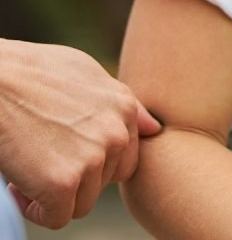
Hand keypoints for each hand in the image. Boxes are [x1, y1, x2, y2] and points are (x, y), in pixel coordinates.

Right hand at [0, 39, 161, 228]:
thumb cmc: (33, 72)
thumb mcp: (89, 75)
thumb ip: (123, 104)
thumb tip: (154, 128)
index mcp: (125, 107)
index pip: (125, 157)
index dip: (93, 162)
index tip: (63, 151)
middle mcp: (117, 133)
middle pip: (105, 181)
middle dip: (76, 178)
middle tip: (43, 159)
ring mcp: (93, 158)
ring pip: (83, 202)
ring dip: (56, 194)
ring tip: (30, 167)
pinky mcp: (64, 182)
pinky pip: (58, 217)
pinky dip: (36, 209)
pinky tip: (18, 184)